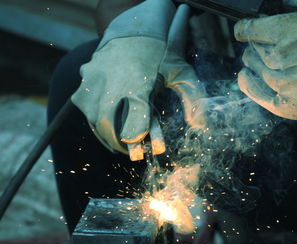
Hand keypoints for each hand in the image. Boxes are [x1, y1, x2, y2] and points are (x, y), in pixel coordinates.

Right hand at [72, 1, 205, 159]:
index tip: (137, 149)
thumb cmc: (159, 55)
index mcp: (139, 84)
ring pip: (92, 118)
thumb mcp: (181, 72)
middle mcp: (113, 82)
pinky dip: (95, 118)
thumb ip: (192, 98)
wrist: (133, 29)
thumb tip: (201, 125)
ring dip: (104, 133)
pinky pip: (85, 106)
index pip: (135, 116)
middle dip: (116, 143)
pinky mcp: (85, 79)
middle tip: (127, 151)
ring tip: (117, 142)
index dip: (135, 135)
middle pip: (106, 123)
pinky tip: (106, 124)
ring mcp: (95, 80)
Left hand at [234, 1, 296, 119]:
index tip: (241, 31)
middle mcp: (293, 58)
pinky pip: (262, 96)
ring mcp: (291, 85)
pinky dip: (249, 86)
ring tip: (251, 60)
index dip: (245, 30)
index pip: (256, 30)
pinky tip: (243, 76)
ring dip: (252, 64)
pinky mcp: (293, 106)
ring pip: (259, 71)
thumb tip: (276, 2)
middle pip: (257, 52)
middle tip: (256, 46)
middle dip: (254, 47)